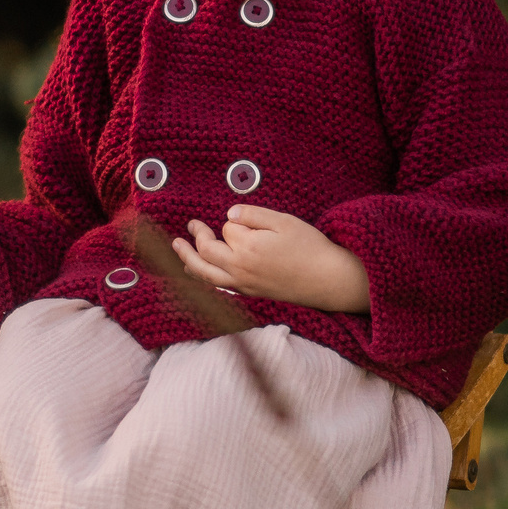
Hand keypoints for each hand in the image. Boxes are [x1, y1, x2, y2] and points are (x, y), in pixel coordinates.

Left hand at [172, 207, 370, 313]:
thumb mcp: (283, 222)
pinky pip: (218, 286)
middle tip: (188, 227)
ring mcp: (243, 284)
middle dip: (195, 238)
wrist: (328, 280)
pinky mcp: (250, 294)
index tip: (247, 222)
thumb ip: (253, 216)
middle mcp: (239, 269)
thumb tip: (228, 215)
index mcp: (247, 248)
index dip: (234, 223)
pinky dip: (203, 277)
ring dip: (188, 261)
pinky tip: (199, 272)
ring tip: (179, 250)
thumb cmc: (310, 247)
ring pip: (205, 274)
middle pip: (205, 252)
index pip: (226, 230)